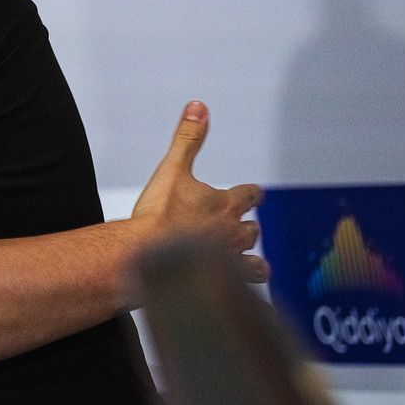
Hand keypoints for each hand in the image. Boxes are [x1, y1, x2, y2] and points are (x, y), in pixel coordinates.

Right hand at [129, 101, 265, 284]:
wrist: (147, 257)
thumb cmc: (158, 216)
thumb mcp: (172, 169)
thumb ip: (187, 139)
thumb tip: (199, 108)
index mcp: (224, 204)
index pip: (249, 195)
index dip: (251, 193)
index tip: (255, 193)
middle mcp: (232, 233)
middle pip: (252, 230)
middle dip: (249, 227)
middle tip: (247, 228)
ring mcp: (228, 262)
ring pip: (254, 263)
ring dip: (255, 261)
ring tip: (256, 266)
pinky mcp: (220, 286)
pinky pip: (244, 291)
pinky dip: (246, 291)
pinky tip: (243, 297)